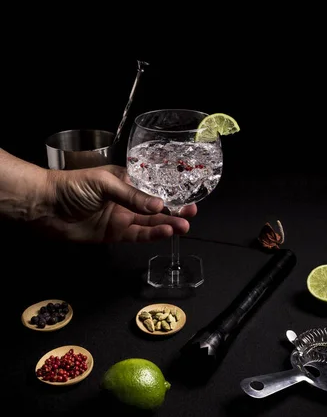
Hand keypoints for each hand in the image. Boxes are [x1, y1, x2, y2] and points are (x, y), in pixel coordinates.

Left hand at [42, 165, 196, 242]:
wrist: (45, 206)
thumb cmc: (72, 186)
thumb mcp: (105, 183)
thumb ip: (132, 195)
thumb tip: (158, 204)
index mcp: (124, 181)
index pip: (152, 187)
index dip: (169, 193)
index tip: (187, 197)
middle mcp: (125, 200)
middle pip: (154, 207)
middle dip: (174, 211)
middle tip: (191, 214)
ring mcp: (120, 218)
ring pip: (149, 223)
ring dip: (166, 224)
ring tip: (183, 226)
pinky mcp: (113, 234)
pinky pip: (137, 235)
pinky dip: (151, 235)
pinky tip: (165, 232)